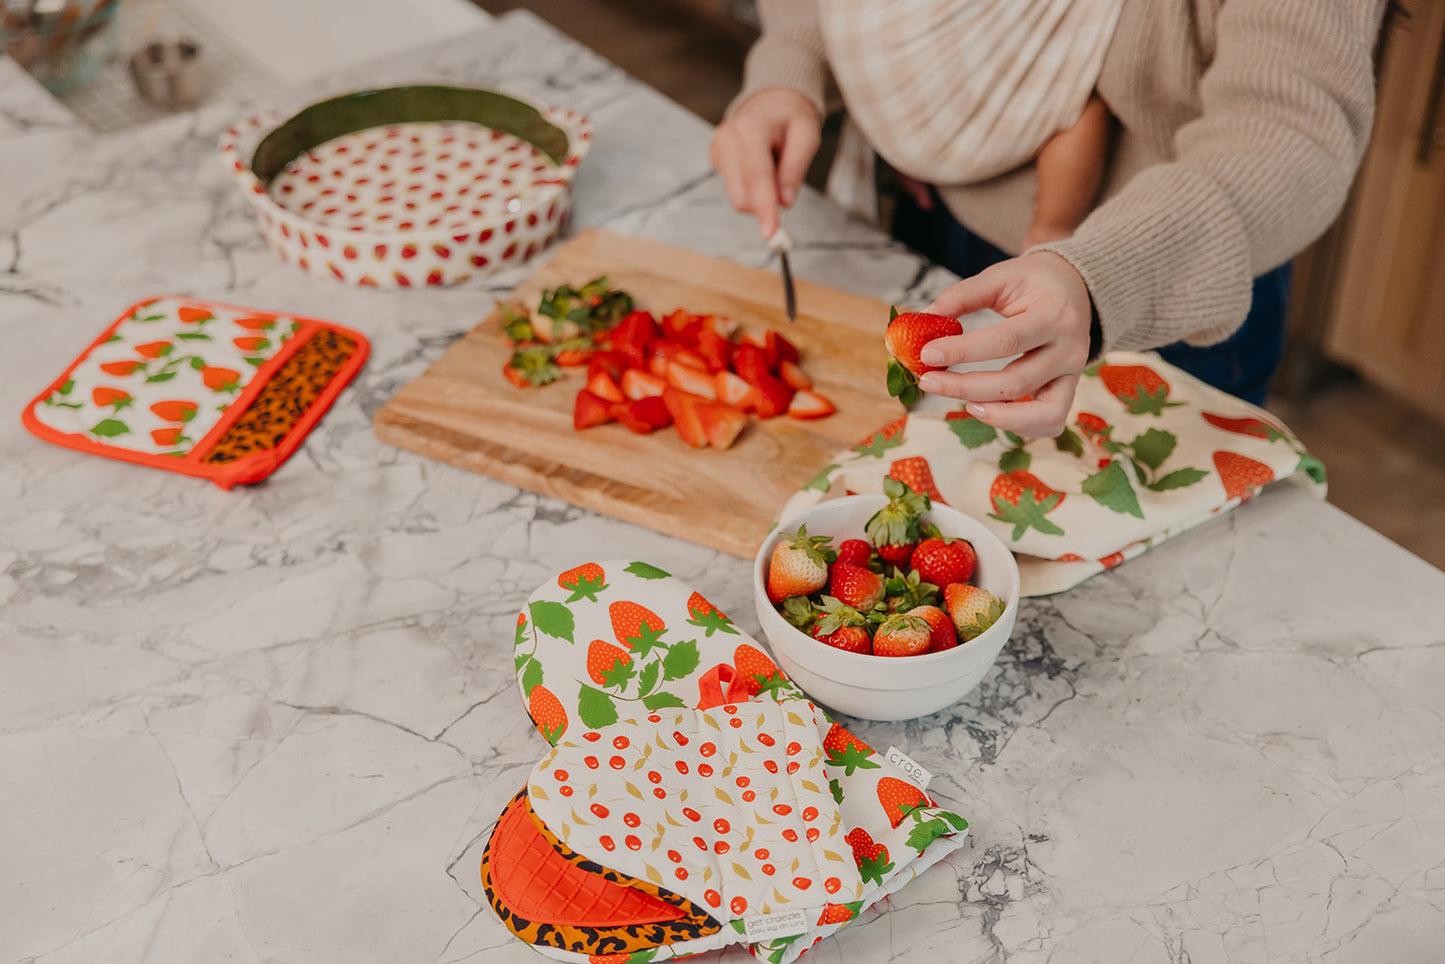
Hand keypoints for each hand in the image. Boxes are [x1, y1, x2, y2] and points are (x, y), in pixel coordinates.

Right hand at [710, 88, 820, 239]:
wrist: (771, 100)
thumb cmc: (791, 116)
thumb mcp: (807, 135)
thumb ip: (795, 169)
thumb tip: (784, 203)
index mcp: (750, 128)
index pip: (756, 177)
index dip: (764, 209)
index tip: (771, 234)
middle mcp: (727, 139)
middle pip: (743, 195)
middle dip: (766, 204)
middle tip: (786, 189)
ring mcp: (718, 149)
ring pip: (737, 197)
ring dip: (760, 196)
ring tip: (774, 168)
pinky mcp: (716, 159)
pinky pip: (735, 190)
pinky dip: (752, 188)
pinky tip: (761, 166)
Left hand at [917, 251, 1093, 437]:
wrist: (1076, 287)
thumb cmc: (1034, 282)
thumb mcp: (1002, 276)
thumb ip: (963, 296)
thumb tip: (923, 318)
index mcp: (1053, 315)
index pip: (1007, 341)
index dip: (964, 351)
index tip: (927, 354)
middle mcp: (1069, 349)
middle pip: (1016, 383)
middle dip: (965, 388)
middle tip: (928, 382)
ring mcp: (1073, 374)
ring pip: (1042, 414)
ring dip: (996, 416)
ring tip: (964, 404)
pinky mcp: (1069, 390)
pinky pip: (1050, 422)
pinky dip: (1019, 425)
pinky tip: (988, 409)